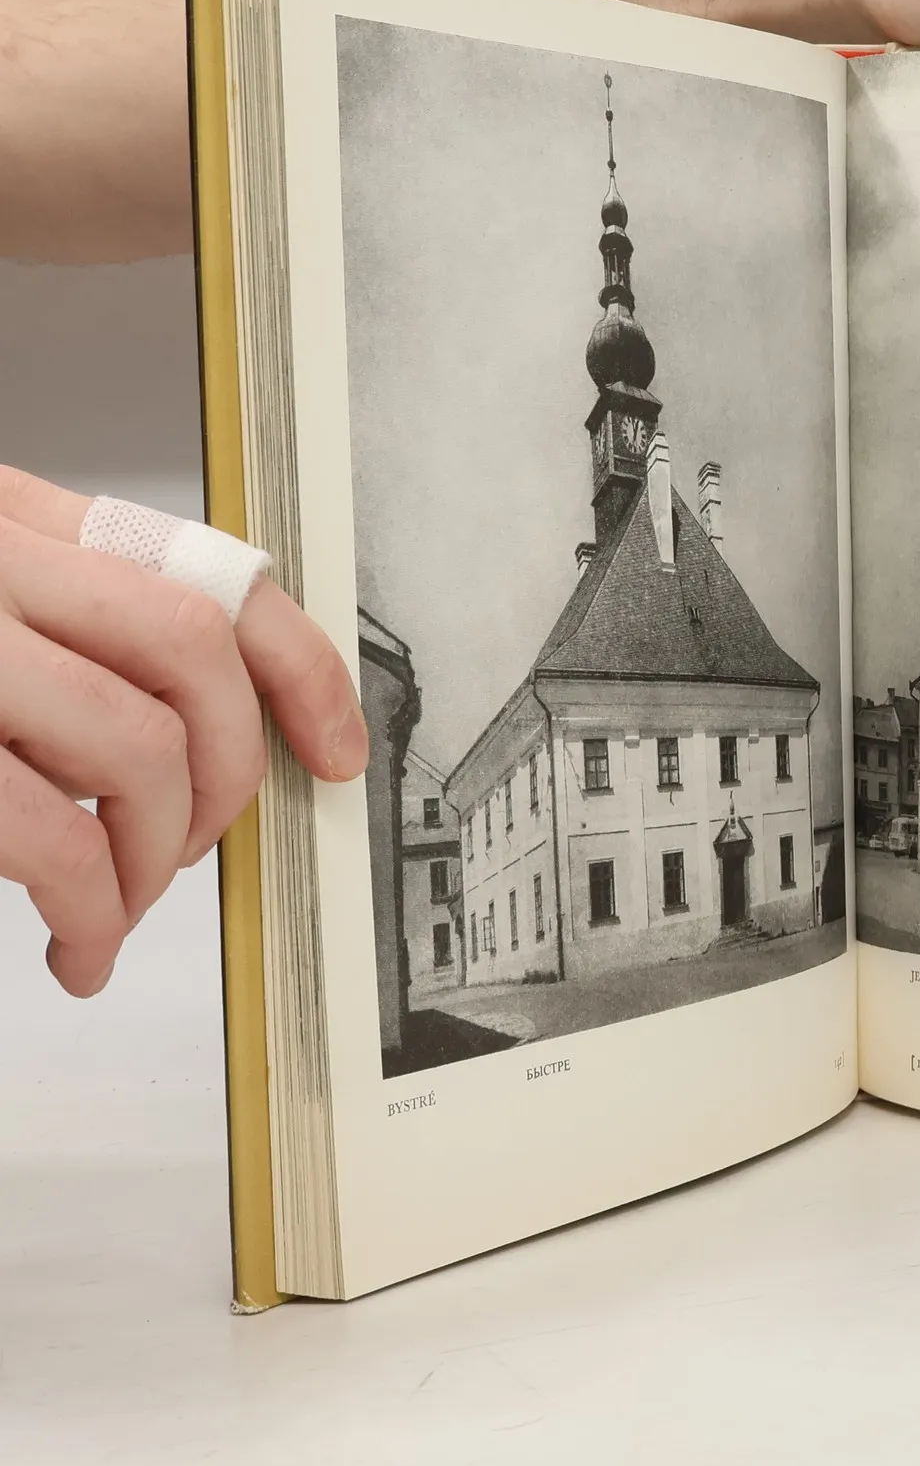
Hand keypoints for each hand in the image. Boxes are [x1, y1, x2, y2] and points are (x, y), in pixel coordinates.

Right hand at [0, 467, 366, 996]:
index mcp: (12, 521)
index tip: (341, 747)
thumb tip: (201, 734)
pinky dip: (89, 907)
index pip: (212, 573)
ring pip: (132, 746)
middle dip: (232, 768)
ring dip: (157, 852)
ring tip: (121, 904)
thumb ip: (67, 627)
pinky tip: (78, 944)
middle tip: (201, 843)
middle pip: (192, 652)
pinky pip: (42, 834)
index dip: (303, 667)